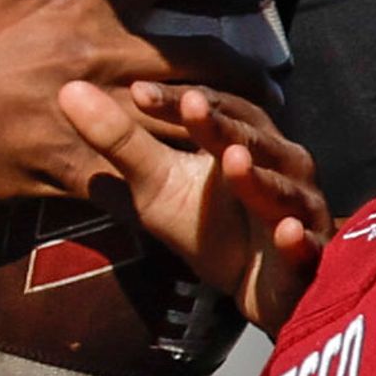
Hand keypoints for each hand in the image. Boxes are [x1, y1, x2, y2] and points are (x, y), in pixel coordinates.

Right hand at [0, 0, 263, 202]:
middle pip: (201, 63)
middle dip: (244, 77)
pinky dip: (163, 189)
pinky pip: (136, 182)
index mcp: (81, 4)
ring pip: (182, 127)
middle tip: (268, 86)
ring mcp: (91, 118)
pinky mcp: (75, 170)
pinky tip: (192, 198)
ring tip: (247, 144)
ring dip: (219, 137)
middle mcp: (99, 57)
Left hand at [60, 80, 333, 330]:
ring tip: (234, 161)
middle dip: (225, 127)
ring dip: (262, 177)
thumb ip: (120, 141)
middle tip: (193, 105)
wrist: (258, 286)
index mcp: (244, 139)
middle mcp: (280, 165)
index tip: (135, 93)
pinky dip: (299, 240)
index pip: (213, 110)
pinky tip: (286, 232)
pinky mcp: (308, 256)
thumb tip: (66, 90)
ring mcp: (300, 209)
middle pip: (254, 140)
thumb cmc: (209, 224)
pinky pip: (306, 248)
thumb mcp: (155, 184)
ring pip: (284, 190)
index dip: (177, 102)